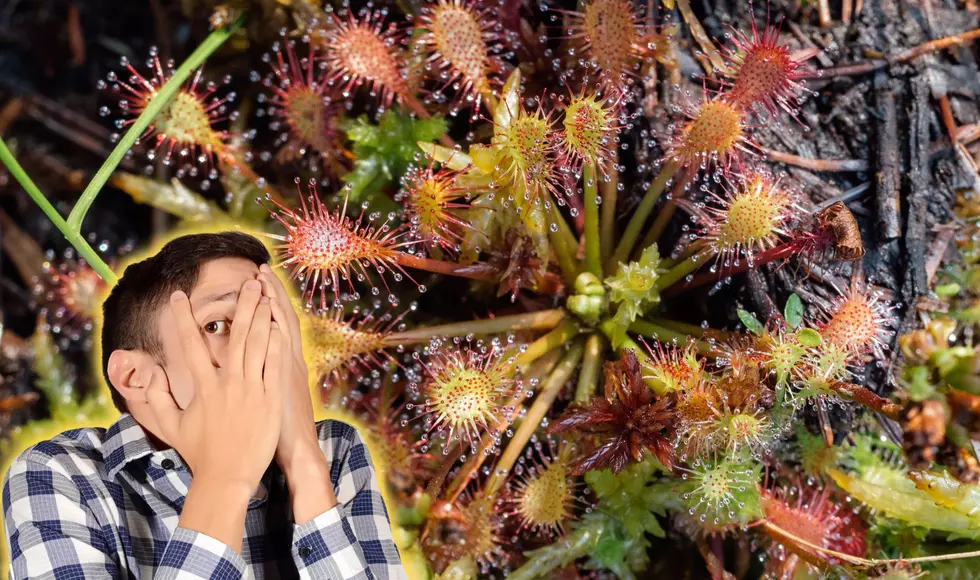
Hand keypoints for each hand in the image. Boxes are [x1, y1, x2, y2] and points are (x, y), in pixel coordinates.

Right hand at [146, 279, 283, 492]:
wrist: (228, 477)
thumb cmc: (200, 453)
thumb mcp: (170, 426)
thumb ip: (156, 399)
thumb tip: (146, 376)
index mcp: (203, 387)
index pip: (190, 344)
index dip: (183, 318)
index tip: (178, 296)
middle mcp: (228, 384)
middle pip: (236, 334)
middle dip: (242, 304)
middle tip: (247, 281)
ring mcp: (252, 390)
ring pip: (259, 344)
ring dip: (263, 316)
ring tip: (265, 294)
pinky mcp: (271, 399)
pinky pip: (276, 364)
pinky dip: (278, 342)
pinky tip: (280, 324)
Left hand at [258, 264, 337, 522]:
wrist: (297, 451)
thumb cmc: (276, 432)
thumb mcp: (270, 400)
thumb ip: (259, 380)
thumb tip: (242, 367)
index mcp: (282, 364)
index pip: (274, 325)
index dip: (268, 302)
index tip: (257, 280)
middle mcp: (288, 361)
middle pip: (279, 318)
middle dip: (270, 293)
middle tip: (260, 270)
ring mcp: (287, 369)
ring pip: (281, 327)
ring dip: (273, 301)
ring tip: (263, 279)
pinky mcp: (285, 380)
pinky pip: (282, 348)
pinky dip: (279, 328)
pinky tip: (273, 310)